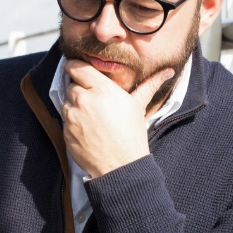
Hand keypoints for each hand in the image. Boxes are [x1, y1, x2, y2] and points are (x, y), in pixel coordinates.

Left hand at [62, 59, 173, 177]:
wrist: (120, 166)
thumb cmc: (131, 135)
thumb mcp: (138, 106)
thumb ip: (149, 85)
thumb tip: (168, 71)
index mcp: (101, 90)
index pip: (77, 67)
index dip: (74, 66)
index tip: (74, 67)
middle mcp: (84, 100)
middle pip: (71, 85)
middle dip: (79, 90)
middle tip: (92, 100)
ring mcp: (72, 117)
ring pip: (66, 102)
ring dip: (75, 106)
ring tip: (91, 117)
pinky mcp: (65, 132)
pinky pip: (64, 120)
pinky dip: (72, 122)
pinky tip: (87, 129)